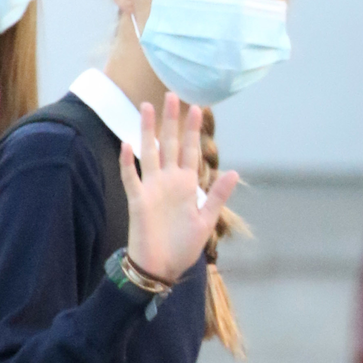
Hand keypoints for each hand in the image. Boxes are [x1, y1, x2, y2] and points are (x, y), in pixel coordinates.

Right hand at [119, 93, 237, 282]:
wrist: (161, 267)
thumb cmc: (182, 246)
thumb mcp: (206, 220)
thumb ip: (217, 195)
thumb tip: (235, 172)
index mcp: (187, 185)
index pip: (190, 150)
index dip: (193, 130)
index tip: (197, 107)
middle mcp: (169, 181)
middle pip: (170, 143)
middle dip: (172, 120)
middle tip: (173, 94)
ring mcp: (152, 188)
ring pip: (149, 152)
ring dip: (147, 130)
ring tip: (147, 107)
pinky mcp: (138, 200)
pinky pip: (132, 177)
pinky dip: (128, 162)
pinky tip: (127, 145)